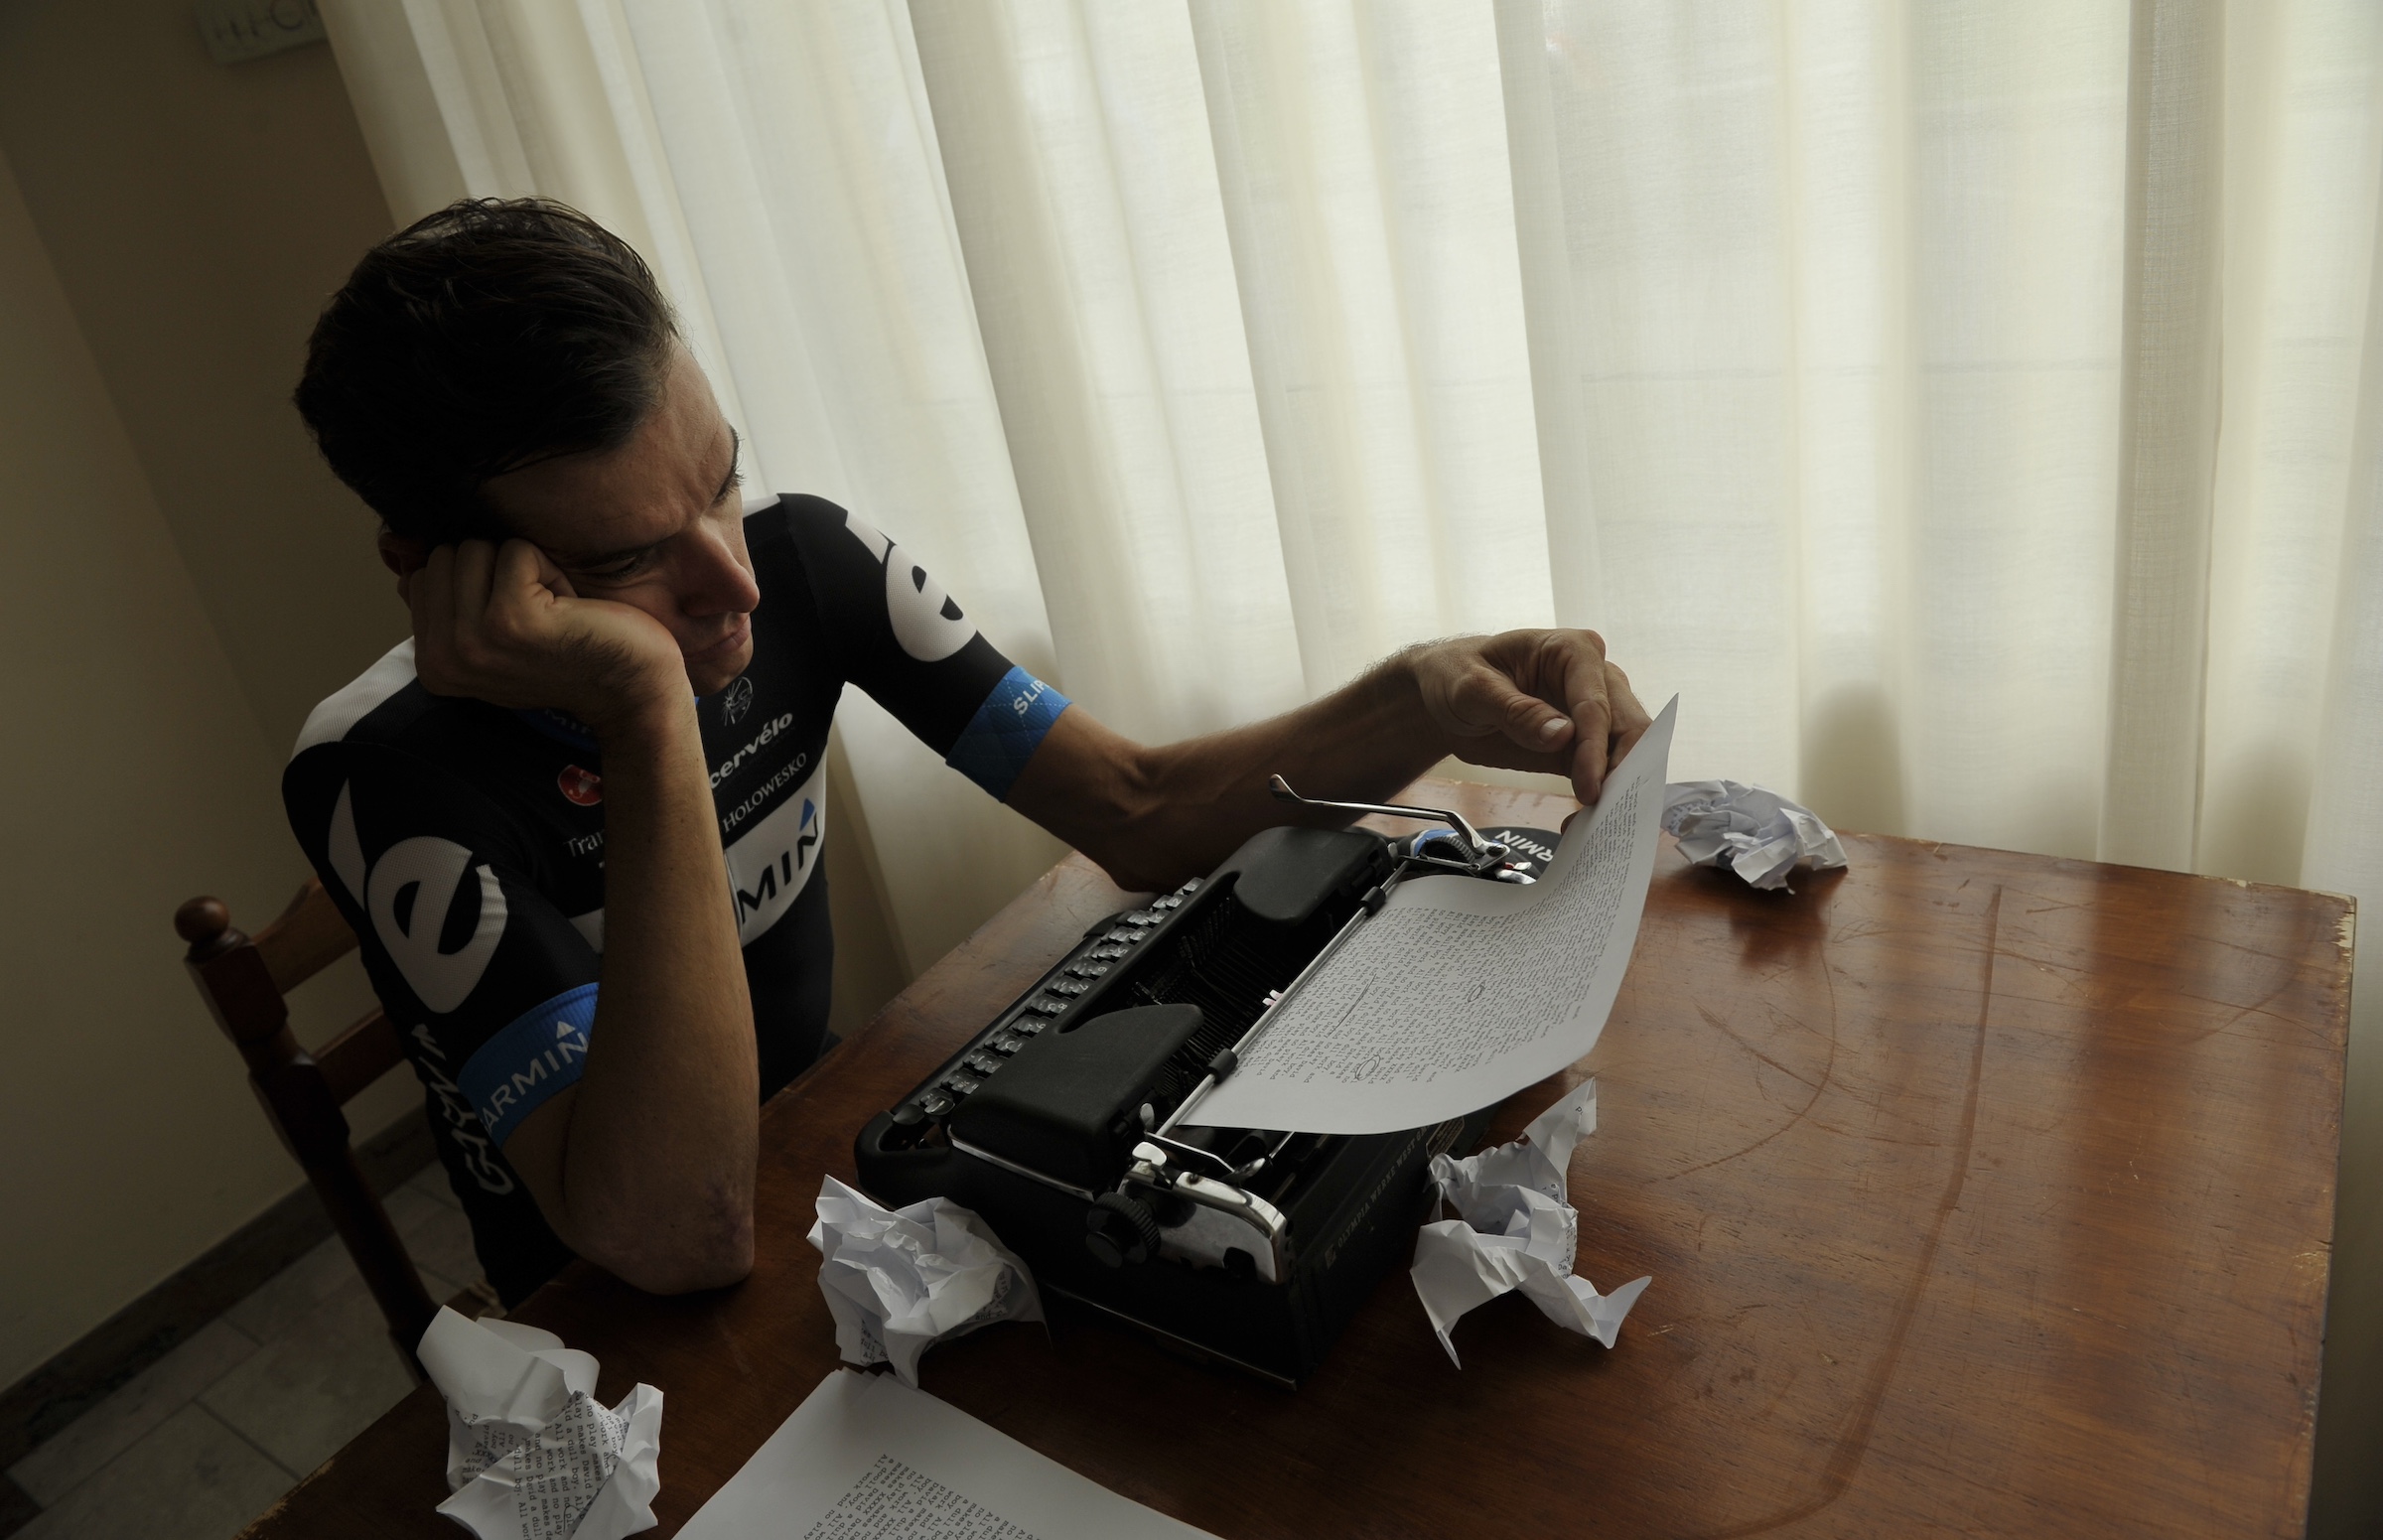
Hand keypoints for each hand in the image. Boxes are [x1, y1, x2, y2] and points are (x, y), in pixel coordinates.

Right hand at [404, 539, 684, 737]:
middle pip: (446, 554)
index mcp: (430, 663)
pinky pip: (516, 550)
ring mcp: (473, 641)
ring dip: (525, 570)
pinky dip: (550, 569)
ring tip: (552, 612)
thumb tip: (403, 549)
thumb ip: (447, 600)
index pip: (424, 573)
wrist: (629, 687)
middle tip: (536, 615)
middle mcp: (442, 657)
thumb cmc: (567, 652)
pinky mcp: (510, 620)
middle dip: (497, 570)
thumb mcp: (491, 633)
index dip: (477, 581)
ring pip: (476, 548)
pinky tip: (568, 609)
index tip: (513, 620)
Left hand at [1407, 629, 1651, 802]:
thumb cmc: (1457, 674)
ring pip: (1626, 752)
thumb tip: (1563, 735)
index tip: (1589, 787)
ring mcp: (1595, 711)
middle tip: (1603, 811)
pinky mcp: (1584, 743)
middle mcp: (1596, 678)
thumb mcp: (1473, 689)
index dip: (1595, 748)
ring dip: (1615, 788)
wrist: (1444, 695)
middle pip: (1630, 726)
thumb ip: (1517, 711)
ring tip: (1592, 823)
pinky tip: (1581, 820)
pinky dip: (1599, 796)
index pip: (1596, 703)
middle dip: (1622, 770)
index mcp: (1573, 650)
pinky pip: (1604, 771)